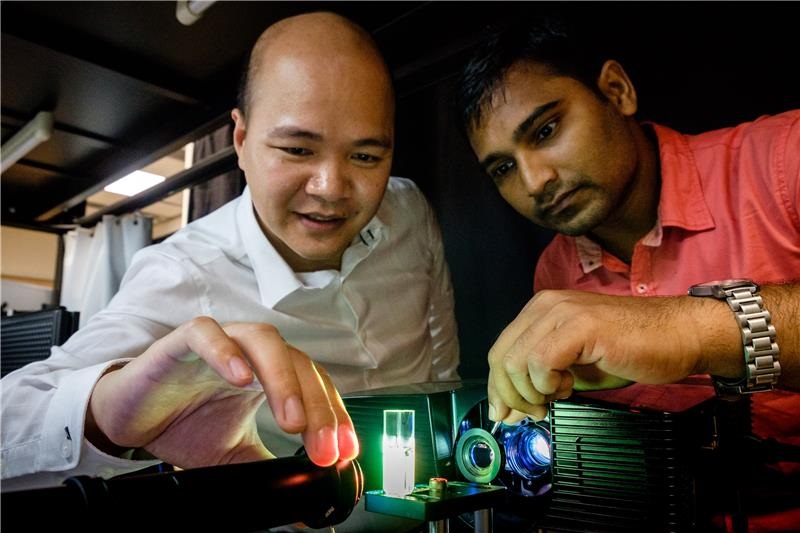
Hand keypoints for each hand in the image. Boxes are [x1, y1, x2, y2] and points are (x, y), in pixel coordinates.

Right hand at [88, 317, 357, 467]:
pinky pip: (207, 334)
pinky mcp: (181, 341)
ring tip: (291, 420)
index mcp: (270, 375)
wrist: (129, 418)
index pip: (315, 385)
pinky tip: (239, 378)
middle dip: (317, 406)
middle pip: (298, 363)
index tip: (344, 451)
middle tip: (324, 446)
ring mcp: (220, 343)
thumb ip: (269, 466)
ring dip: (283, 379)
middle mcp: (251, 354)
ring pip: (263, 341)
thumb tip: (307, 502)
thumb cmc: (184, 424)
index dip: (334, 415)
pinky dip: (225, 352)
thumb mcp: (234, 454)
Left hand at [487, 290, 729, 422]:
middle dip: (513, 395)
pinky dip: (549, 384)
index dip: (498, 388)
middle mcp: (546, 305)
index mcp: (541, 310)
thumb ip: (538, 384)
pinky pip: (541, 361)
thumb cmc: (632, 351)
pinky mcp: (581, 325)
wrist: (681, 336)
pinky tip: (569, 386)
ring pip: (517, 361)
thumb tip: (508, 412)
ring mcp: (562, 312)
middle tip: (537, 411)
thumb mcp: (575, 372)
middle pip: (501, 357)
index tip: (505, 414)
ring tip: (561, 393)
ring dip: (534, 391)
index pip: (500, 350)